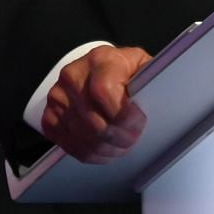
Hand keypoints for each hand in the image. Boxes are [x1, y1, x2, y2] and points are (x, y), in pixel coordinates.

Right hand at [40, 44, 151, 162]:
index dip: (123, 115)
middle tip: (133, 138)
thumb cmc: (125, 70)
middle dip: (120, 137)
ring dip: (108, 149)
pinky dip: (91, 154)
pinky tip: (104, 149)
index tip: (139, 121)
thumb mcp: (142, 65)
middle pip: (95, 122)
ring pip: (84, 138)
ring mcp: (58, 97)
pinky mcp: (50, 115)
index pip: (103, 92)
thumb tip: (163, 92)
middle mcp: (73, 76)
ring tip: (122, 146)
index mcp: (100, 60)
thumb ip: (149, 78)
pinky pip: (69, 145)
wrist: (98, 70)